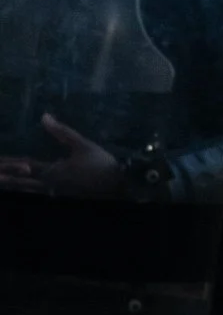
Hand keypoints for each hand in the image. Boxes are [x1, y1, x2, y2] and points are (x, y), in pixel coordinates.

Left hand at [0, 115, 124, 199]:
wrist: (119, 186)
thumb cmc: (101, 165)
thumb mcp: (82, 145)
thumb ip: (61, 132)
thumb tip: (44, 117)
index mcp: (52, 171)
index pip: (23, 166)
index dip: (7, 163)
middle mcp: (49, 185)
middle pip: (21, 182)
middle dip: (5, 177)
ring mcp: (56, 194)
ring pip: (28, 191)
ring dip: (14, 186)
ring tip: (2, 181)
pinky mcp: (63, 197)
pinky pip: (39, 195)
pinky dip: (28, 192)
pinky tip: (25, 190)